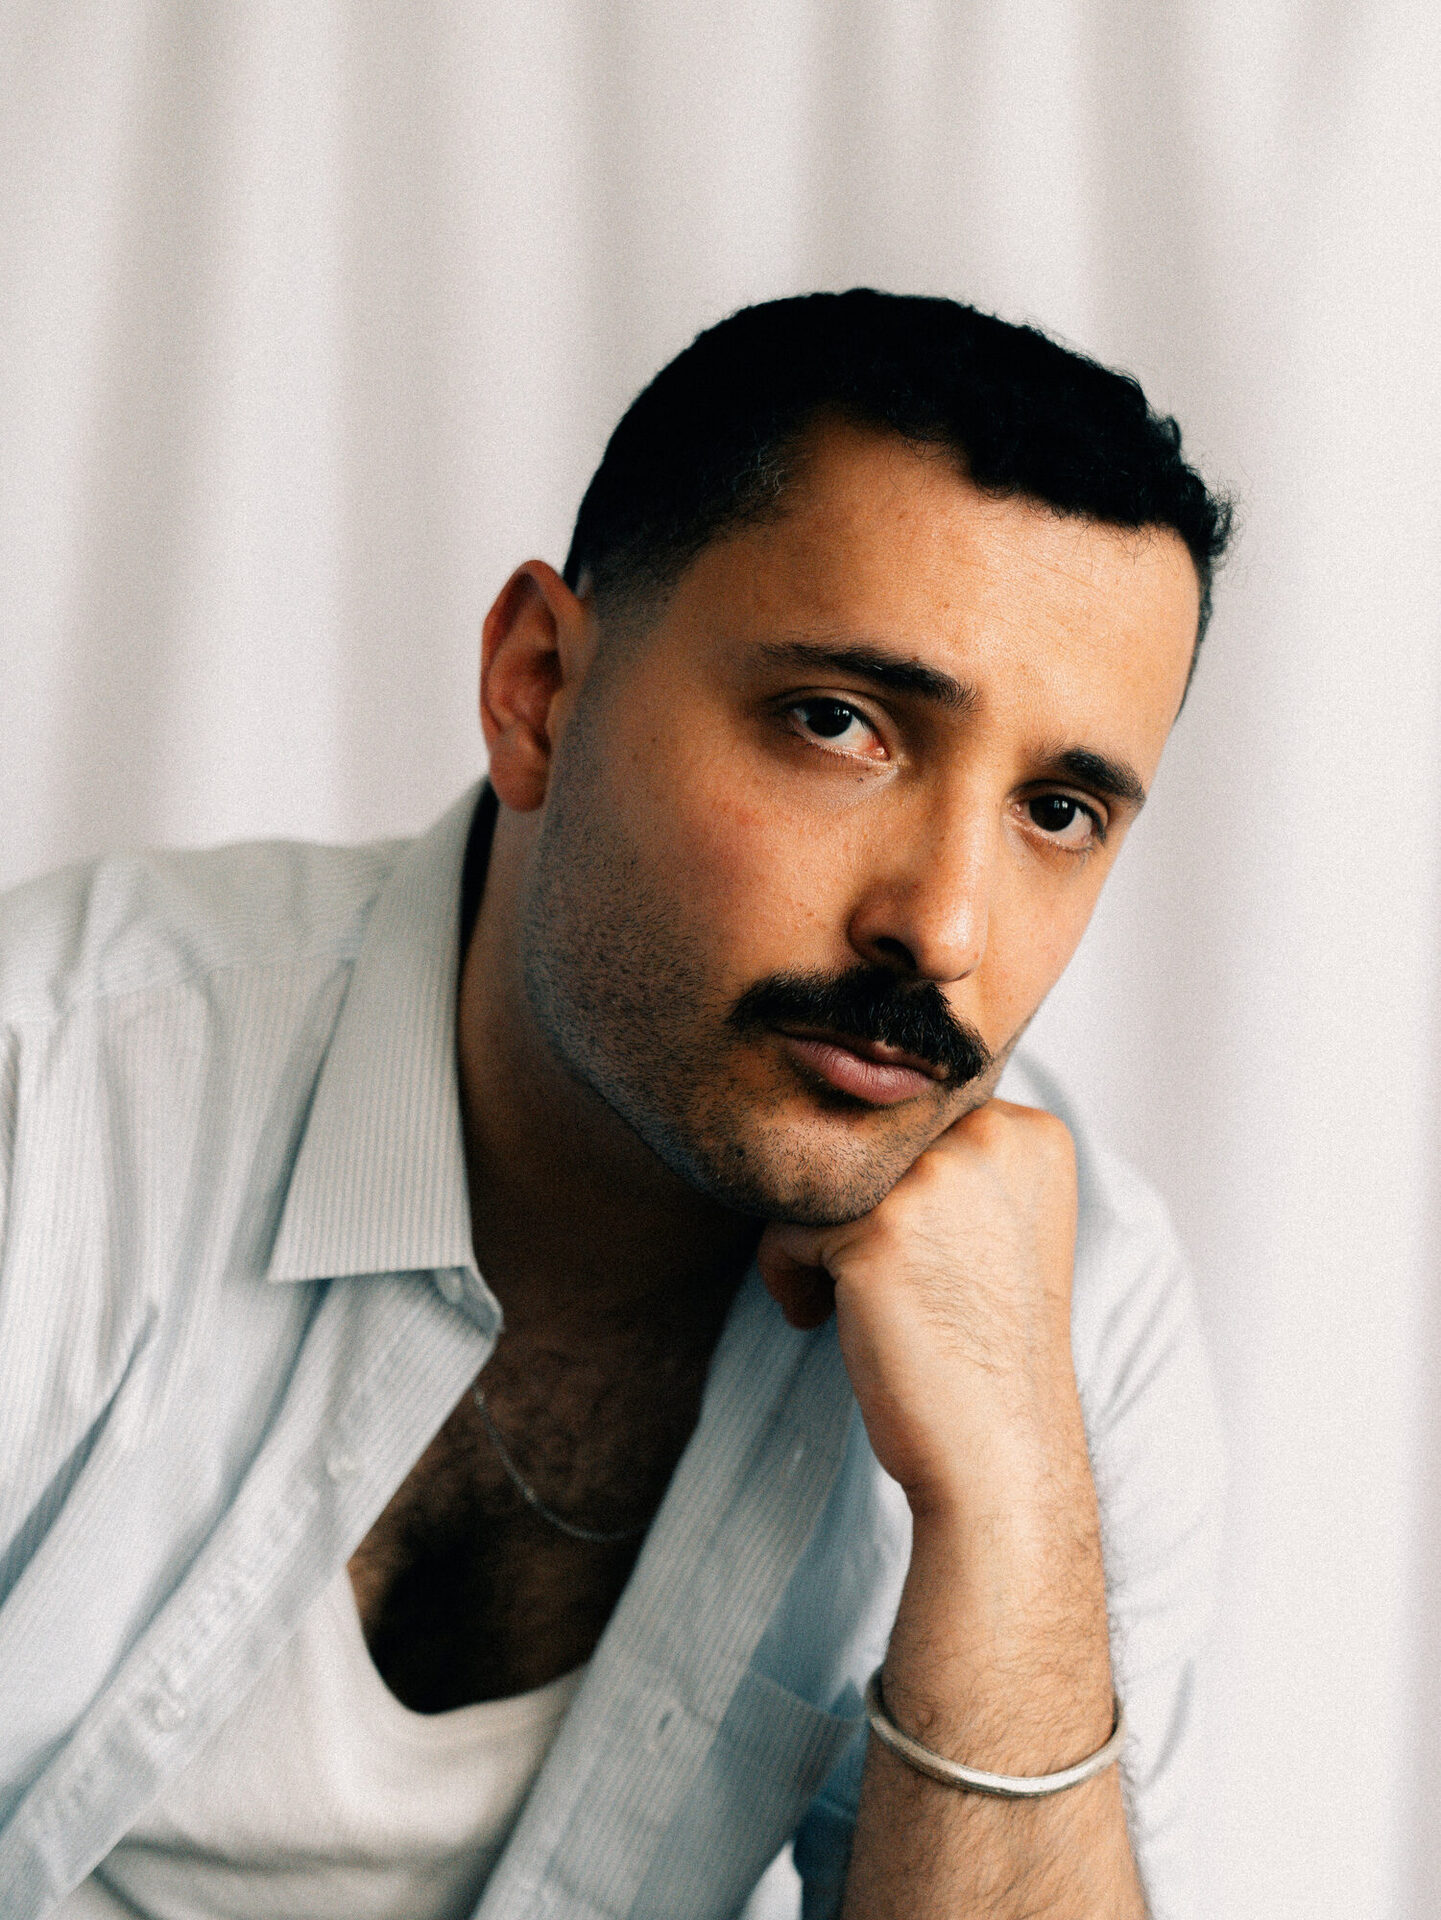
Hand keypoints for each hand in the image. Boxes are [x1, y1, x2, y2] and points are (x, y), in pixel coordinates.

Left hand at [757, 1099, 1081, 1522]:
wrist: (998, 1451)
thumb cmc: (983, 1348)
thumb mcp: (996, 1225)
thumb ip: (950, 1159)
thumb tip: (851, 1106)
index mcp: (1030, 1132)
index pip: (912, 1121)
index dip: (890, 1189)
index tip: (906, 1257)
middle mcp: (990, 1138)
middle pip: (863, 1143)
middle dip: (847, 1209)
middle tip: (866, 1282)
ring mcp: (934, 1179)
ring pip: (821, 1178)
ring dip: (814, 1241)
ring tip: (842, 1303)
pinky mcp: (877, 1227)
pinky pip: (786, 1227)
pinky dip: (789, 1274)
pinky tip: (821, 1320)